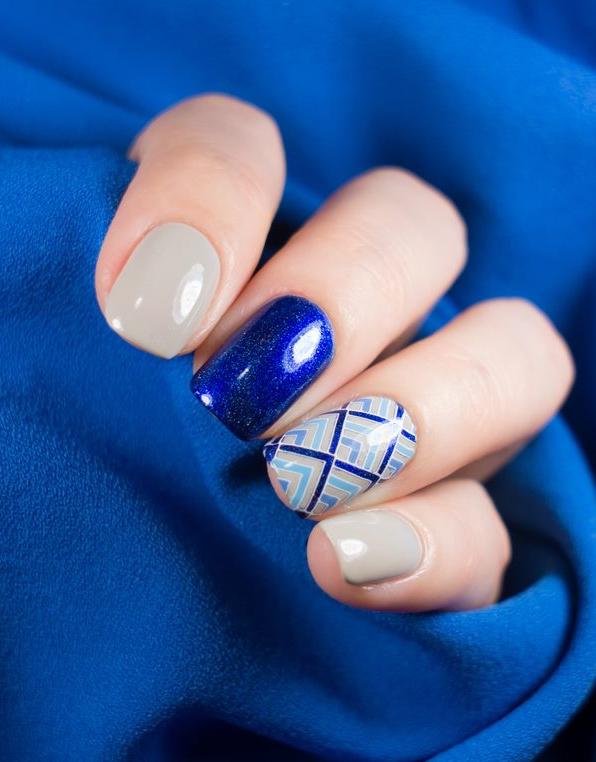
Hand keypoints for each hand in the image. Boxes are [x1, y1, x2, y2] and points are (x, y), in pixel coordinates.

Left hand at [96, 94, 573, 611]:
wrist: (108, 600)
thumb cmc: (68, 470)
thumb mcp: (69, 366)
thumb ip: (116, 308)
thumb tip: (143, 295)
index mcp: (240, 245)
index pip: (242, 148)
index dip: (210, 199)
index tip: (148, 315)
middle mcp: (353, 309)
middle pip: (413, 225)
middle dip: (341, 295)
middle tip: (241, 398)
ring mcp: (419, 412)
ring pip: (513, 354)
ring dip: (427, 406)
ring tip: (307, 477)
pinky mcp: (444, 528)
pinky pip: (488, 529)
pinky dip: (436, 543)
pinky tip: (344, 561)